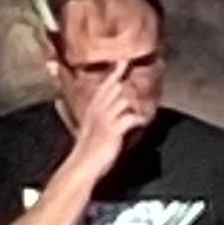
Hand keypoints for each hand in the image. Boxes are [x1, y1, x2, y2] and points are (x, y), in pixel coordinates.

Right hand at [64, 70, 147, 185]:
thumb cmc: (86, 147)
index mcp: (92, 107)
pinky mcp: (113, 130)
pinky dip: (139, 119)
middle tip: (138, 99)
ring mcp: (105, 119)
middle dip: (130, 92)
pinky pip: (130, 118)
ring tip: (139, 114)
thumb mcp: (87, 126)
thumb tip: (87, 109)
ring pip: (125, 100)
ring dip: (136, 106)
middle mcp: (98, 110)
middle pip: (118, 89)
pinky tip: (141, 123)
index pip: (106, 85)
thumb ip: (94, 114)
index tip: (124, 60)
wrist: (82, 164)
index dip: (116, 72)